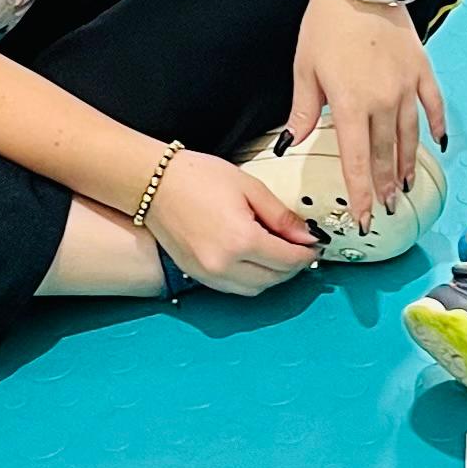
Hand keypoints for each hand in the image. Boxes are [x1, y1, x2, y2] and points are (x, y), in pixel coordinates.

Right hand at [149, 150, 322, 296]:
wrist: (152, 183)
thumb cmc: (195, 178)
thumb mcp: (250, 188)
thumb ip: (282, 216)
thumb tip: (306, 236)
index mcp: (240, 240)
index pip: (288, 260)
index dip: (307, 254)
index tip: (314, 245)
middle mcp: (224, 264)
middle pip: (274, 278)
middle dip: (293, 266)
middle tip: (301, 248)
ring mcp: (208, 274)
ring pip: (256, 289)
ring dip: (273, 276)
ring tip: (280, 254)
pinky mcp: (197, 276)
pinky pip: (234, 288)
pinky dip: (251, 279)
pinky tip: (256, 260)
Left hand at [290, 0, 446, 227]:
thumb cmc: (326, 26)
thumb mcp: (305, 70)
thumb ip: (304, 112)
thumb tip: (290, 144)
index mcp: (351, 105)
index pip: (356, 162)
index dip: (361, 195)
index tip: (365, 219)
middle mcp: (382, 101)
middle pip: (384, 156)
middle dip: (383, 187)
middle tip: (386, 210)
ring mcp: (406, 87)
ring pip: (409, 138)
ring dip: (406, 166)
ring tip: (403, 188)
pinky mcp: (421, 71)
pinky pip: (433, 106)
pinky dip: (435, 128)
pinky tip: (436, 146)